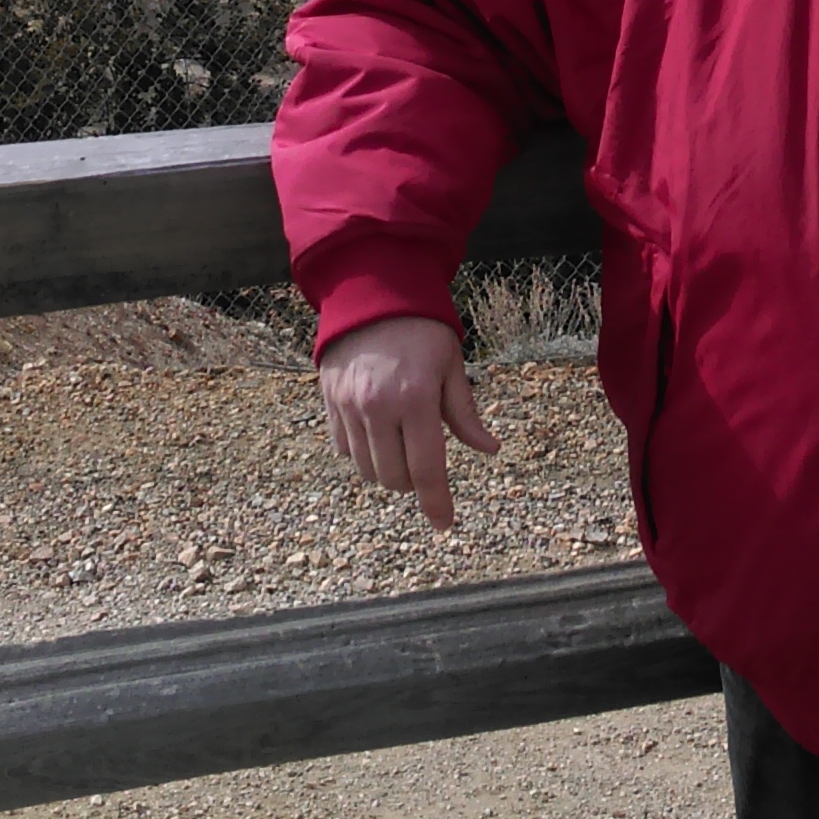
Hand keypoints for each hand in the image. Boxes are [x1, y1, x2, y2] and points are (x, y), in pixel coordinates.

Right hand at [316, 314, 498, 525]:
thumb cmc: (422, 329)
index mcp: (416, 398)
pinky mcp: (329, 401)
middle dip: (413, 481)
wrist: (371, 293)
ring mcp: (350, 405)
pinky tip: (376, 430)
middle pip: (394, 476)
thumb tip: (489, 449)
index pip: (427, 467)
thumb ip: (464, 412)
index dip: (436, 501)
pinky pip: (343, 448)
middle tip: (423, 462)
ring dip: (386, 470)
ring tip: (400, 445)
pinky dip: (361, 451)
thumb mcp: (451, 366)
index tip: (444, 524)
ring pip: (366, 468)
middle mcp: (378, 406)